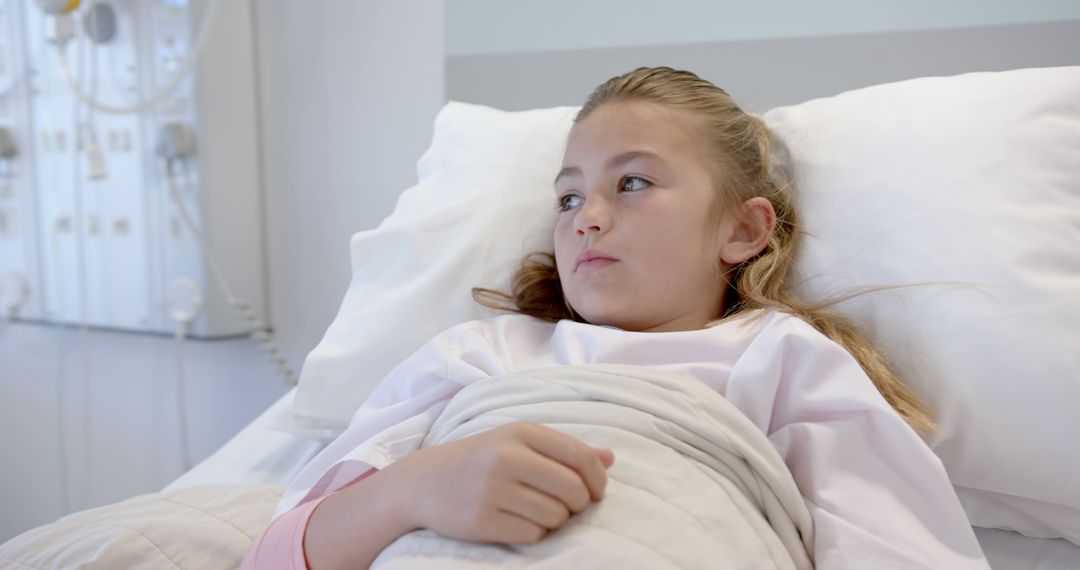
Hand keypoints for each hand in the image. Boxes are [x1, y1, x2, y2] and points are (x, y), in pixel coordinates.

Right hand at [385, 421, 614, 544]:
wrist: (421, 483)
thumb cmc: (479, 460)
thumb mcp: (516, 442)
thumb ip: (563, 449)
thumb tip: (610, 458)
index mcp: (520, 432)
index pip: (581, 457)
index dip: (598, 480)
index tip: (596, 493)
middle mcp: (506, 457)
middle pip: (573, 490)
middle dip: (578, 504)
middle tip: (566, 506)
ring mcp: (492, 489)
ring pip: (556, 516)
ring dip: (555, 520)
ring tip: (536, 511)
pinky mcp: (481, 520)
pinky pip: (532, 535)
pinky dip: (534, 533)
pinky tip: (518, 522)